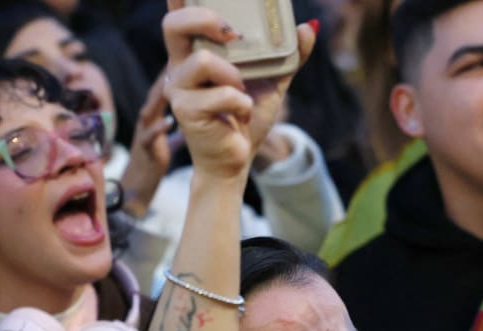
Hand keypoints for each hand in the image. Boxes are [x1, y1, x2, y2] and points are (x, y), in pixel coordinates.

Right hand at [120, 71, 183, 216]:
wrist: (138, 187)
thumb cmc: (155, 161)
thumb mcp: (171, 138)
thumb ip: (182, 125)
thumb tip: (199, 116)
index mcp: (155, 114)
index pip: (166, 88)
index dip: (178, 73)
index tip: (192, 58)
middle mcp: (147, 119)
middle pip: (156, 92)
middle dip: (167, 76)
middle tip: (180, 61)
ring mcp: (143, 132)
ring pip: (149, 108)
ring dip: (161, 96)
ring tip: (173, 83)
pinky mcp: (144, 149)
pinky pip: (149, 136)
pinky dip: (159, 128)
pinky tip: (170, 122)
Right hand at [161, 0, 315, 179]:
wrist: (237, 160)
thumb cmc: (246, 118)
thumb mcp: (273, 82)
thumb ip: (289, 55)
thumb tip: (309, 26)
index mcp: (196, 53)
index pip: (179, 18)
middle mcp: (180, 67)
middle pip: (173, 26)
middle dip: (204, 18)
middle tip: (231, 31)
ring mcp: (180, 89)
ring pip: (202, 61)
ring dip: (233, 74)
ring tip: (243, 90)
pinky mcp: (186, 111)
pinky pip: (220, 94)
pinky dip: (240, 102)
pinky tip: (241, 114)